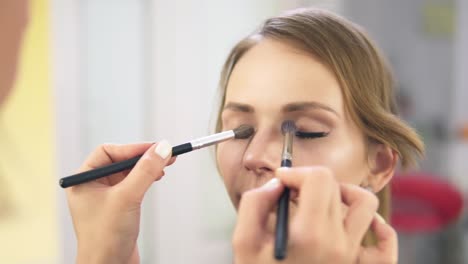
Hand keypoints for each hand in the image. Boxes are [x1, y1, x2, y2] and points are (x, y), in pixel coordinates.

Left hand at [66, 142, 174, 263]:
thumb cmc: (105, 238)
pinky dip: (146, 180)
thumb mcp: (127, 197)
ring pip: (129, 173)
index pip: (109, 152)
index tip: (155, 148)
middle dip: (144, 157)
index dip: (132, 148)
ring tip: (165, 166)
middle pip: (121, 161)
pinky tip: (156, 178)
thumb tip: (162, 148)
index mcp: (83, 180)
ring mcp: (105, 197)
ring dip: (147, 168)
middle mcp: (92, 186)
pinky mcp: (118, 208)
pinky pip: (133, 185)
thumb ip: (145, 170)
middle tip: (166, 153)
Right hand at [232, 166, 396, 263]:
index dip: (297, 172)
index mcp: (309, 234)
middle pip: (335, 187)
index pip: (319, 179)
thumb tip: (276, 184)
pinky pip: (385, 246)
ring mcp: (351, 256)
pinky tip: (363, 223)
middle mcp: (336, 243)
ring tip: (324, 199)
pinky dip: (380, 228)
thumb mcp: (244, 242)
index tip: (282, 181)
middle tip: (291, 193)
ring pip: (365, 205)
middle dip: (310, 181)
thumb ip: (255, 204)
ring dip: (346, 193)